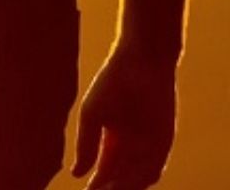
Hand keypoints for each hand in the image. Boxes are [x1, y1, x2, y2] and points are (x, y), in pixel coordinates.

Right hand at [72, 42, 178, 189]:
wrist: (140, 64)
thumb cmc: (111, 85)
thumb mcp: (92, 116)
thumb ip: (86, 146)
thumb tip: (77, 174)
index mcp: (114, 137)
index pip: (106, 168)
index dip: (97, 183)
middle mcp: (133, 144)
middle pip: (123, 176)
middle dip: (111, 188)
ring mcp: (149, 143)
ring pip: (139, 175)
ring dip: (127, 186)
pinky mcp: (164, 140)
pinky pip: (155, 167)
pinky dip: (143, 179)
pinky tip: (132, 184)